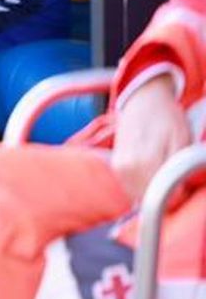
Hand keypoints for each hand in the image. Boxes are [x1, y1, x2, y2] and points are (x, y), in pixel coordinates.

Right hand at [111, 75, 190, 200]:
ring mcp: (119, 167)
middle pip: (149, 197)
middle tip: (174, 176)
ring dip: (152, 189)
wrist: (144, 100)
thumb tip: (176, 193)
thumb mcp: (182, 140)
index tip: (182, 186)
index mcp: (144, 161)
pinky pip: (130, 187)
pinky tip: (150, 170)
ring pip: (139, 194)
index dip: (176, 196)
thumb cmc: (166, 118)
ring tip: (161, 170)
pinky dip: (142, 184)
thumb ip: (177, 169)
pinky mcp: (116, 166)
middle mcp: (127, 167)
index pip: (163, 196)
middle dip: (164, 193)